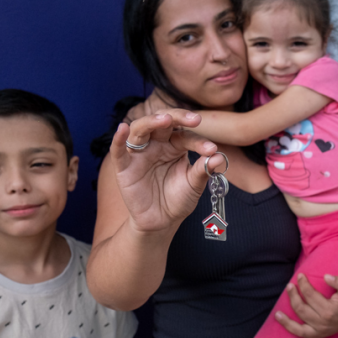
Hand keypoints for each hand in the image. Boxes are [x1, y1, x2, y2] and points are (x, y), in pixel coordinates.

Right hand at [108, 110, 221, 232]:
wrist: (162, 221)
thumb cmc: (178, 199)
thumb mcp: (193, 185)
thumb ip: (203, 170)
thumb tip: (219, 157)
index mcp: (175, 145)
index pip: (186, 136)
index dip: (199, 141)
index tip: (212, 149)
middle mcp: (156, 144)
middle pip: (163, 122)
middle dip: (178, 117)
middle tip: (195, 120)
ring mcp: (139, 153)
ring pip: (140, 129)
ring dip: (151, 121)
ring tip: (165, 119)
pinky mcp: (124, 166)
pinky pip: (118, 150)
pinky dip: (118, 139)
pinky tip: (122, 128)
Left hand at [277, 272, 337, 337]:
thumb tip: (326, 276)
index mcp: (329, 311)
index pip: (310, 296)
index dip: (303, 285)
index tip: (300, 276)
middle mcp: (323, 324)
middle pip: (301, 310)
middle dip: (293, 297)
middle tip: (289, 286)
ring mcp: (320, 332)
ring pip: (298, 329)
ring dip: (286, 323)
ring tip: (277, 314)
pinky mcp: (318, 337)